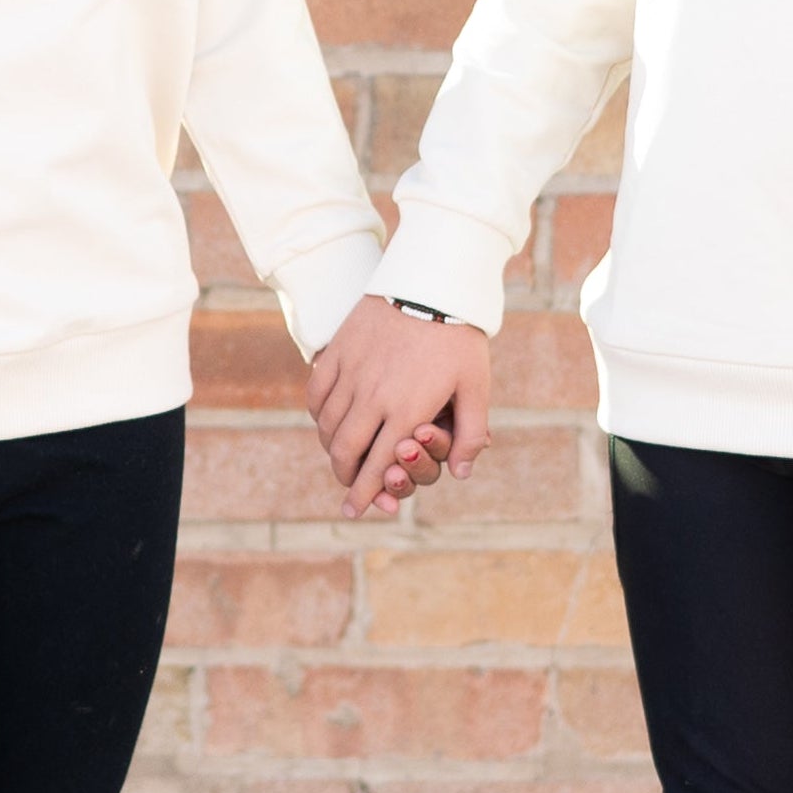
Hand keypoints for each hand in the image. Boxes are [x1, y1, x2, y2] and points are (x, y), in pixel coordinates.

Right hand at [308, 298, 491, 519]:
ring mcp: (351, 372)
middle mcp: (372, 395)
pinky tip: (327, 420)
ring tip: (340, 458)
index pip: (377, 465)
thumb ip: (469, 433)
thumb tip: (462, 473)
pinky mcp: (338, 350)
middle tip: (348, 487)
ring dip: (331, 449)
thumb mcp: (476, 386)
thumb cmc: (459, 337)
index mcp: (407, 409)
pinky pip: (317, 393)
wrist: (431, 281)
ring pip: (328, 425)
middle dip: (344, 477)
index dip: (364, 492)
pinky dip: (319, 415)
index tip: (354, 510)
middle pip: (345, 451)